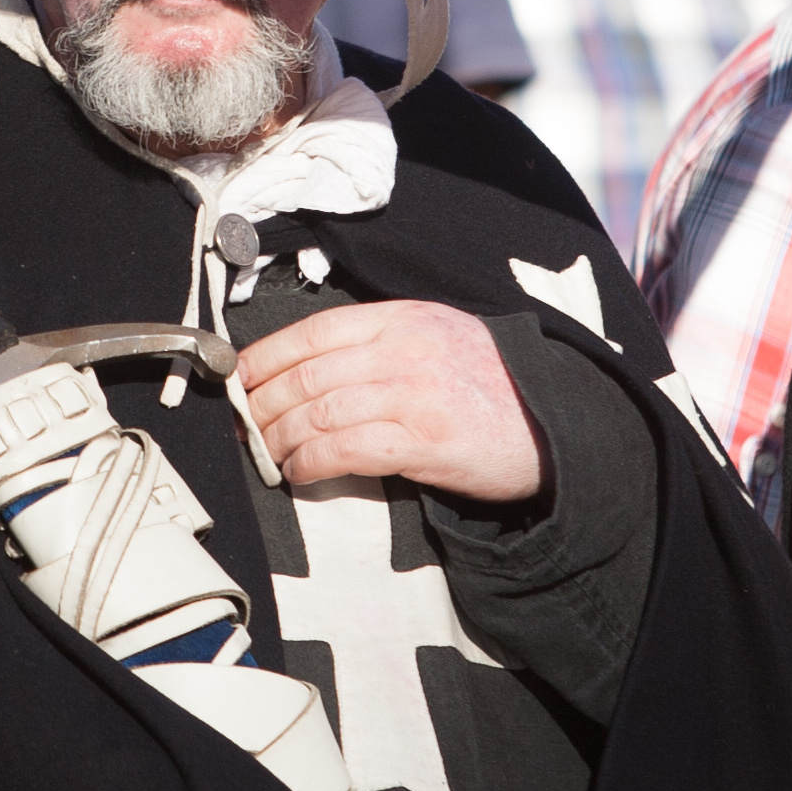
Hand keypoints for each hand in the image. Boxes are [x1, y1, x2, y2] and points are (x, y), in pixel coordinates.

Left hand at [235, 301, 546, 500]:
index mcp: (404, 318)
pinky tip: (301, 473)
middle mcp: (403, 349)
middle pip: (306, 375)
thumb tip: (310, 367)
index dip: (265, 356)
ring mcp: (413, 393)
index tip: (238, 378)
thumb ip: (383, 342)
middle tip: (244, 427)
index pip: (313, 330)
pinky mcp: (422, 441)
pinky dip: (311, 463)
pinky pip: (345, 450)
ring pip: (317, 413)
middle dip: (261, 405)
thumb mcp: (439, 338)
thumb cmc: (492, 386)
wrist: (553, 424)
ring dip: (280, 439)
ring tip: (270, 456)